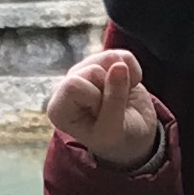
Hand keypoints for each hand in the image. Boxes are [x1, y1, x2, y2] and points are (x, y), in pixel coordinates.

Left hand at [46, 45, 158, 169]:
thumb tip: (119, 64)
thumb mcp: (113, 130)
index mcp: (59, 109)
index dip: (95, 98)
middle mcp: (67, 86)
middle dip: (110, 89)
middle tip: (114, 108)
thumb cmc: (117, 139)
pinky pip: (123, 55)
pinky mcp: (104, 62)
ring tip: (122, 97)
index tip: (101, 114)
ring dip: (123, 79)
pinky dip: (133, 71)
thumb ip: (113, 100)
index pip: (74, 85)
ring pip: (107, 58)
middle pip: (91, 70)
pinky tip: (128, 87)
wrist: (134, 135)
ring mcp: (85, 71)